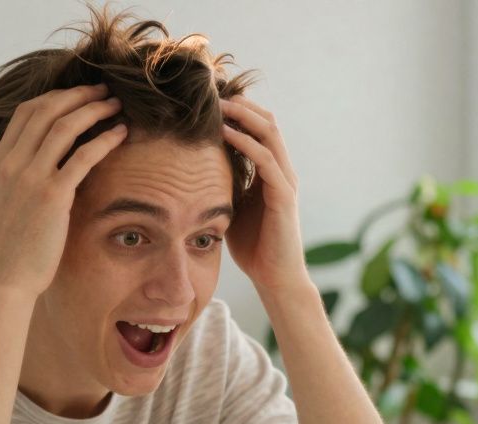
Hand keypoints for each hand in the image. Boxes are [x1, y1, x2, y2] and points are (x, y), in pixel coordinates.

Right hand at [0, 84, 126, 297]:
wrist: (5, 277)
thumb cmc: (7, 243)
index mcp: (0, 161)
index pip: (26, 112)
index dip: (56, 97)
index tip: (79, 94)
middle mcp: (13, 163)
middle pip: (47, 111)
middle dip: (78, 95)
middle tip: (104, 91)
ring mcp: (31, 177)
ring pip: (65, 127)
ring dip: (94, 110)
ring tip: (116, 105)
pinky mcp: (53, 195)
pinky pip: (83, 156)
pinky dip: (104, 140)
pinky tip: (121, 133)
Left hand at [220, 97, 310, 291]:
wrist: (275, 278)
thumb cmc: (254, 247)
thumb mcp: (233, 207)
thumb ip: (224, 185)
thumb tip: (193, 170)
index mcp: (271, 172)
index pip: (259, 128)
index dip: (238, 110)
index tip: (210, 98)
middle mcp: (282, 171)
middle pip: (267, 121)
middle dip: (241, 103)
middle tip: (213, 90)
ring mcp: (285, 181)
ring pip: (269, 133)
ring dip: (243, 115)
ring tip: (219, 103)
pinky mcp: (283, 195)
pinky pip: (266, 159)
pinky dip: (246, 142)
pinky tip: (225, 133)